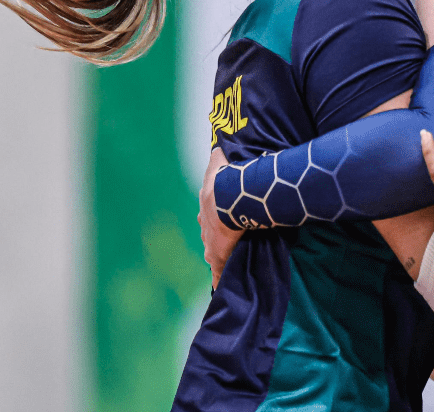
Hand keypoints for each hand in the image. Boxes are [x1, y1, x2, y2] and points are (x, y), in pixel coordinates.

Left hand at [198, 146, 242, 288]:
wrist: (228, 200)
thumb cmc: (226, 182)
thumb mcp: (219, 164)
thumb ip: (218, 155)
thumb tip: (217, 146)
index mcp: (206, 206)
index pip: (207, 214)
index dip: (214, 216)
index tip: (220, 220)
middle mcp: (205, 225)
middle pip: (208, 233)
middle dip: (215, 236)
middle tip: (226, 239)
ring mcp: (210, 243)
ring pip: (213, 253)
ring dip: (219, 256)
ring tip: (227, 262)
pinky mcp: (218, 256)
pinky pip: (219, 271)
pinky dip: (220, 278)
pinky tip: (221, 288)